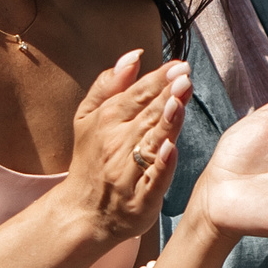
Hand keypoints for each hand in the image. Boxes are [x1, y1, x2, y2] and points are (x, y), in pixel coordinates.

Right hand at [49, 50, 191, 247]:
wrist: (83, 212)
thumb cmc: (90, 160)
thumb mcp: (88, 118)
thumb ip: (109, 85)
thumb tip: (134, 56)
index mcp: (107, 121)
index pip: (136, 95)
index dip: (157, 79)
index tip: (178, 65)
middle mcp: (116, 144)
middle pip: (147, 116)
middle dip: (166, 95)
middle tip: (184, 75)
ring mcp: (128, 173)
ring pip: (151, 143)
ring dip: (166, 122)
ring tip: (180, 101)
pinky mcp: (140, 199)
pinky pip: (153, 180)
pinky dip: (161, 166)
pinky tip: (171, 148)